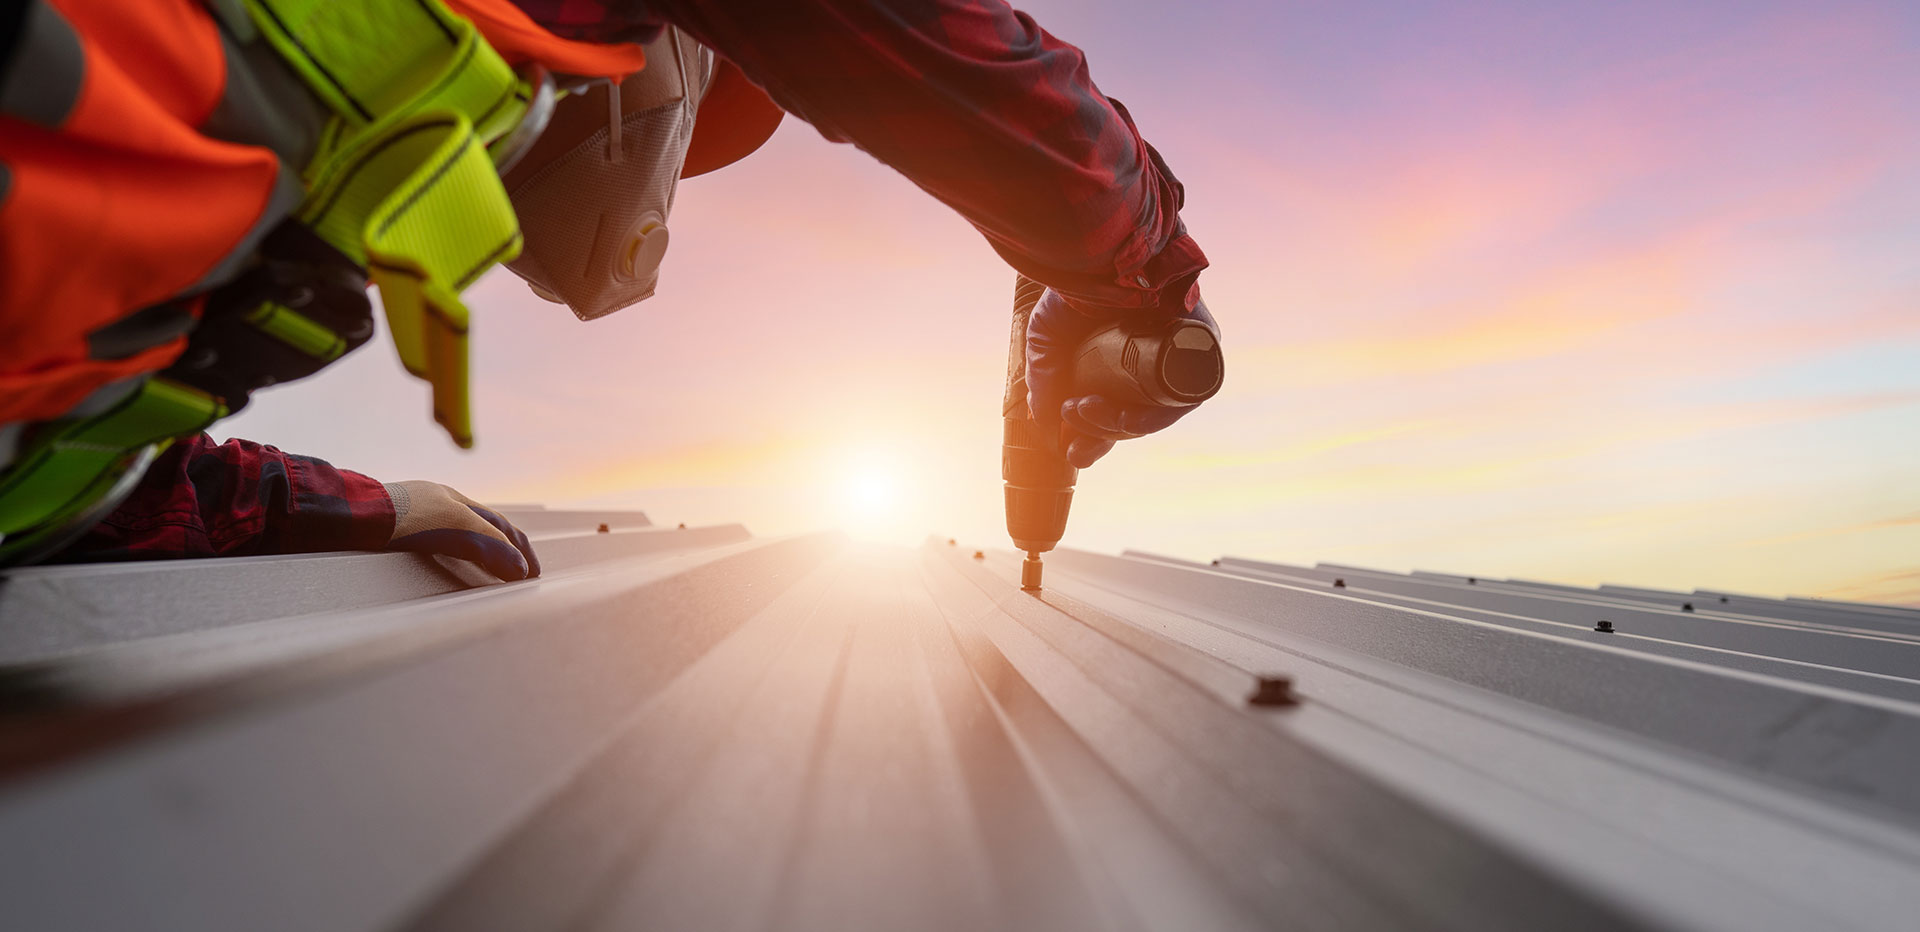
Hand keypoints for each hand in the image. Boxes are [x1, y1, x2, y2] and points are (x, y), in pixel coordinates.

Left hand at [384, 480, 541, 580]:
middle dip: (505, 550)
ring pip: (456, 537)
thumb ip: (492, 546)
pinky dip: (451, 559)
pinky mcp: (394, 536)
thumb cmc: (405, 517)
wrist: (354, 520)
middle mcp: (436, 505)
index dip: (521, 549)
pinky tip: (444, 568)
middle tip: (519, 574)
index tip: (533, 573)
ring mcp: (414, 519)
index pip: (500, 525)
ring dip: (479, 554)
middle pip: (480, 528)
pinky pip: (431, 548)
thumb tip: (520, 569)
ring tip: (489, 574)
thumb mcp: (458, 528)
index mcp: (456, 499)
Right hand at [1025, 287, 1220, 467]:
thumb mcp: (1047, 336)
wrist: (1102, 243)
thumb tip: (1046, 424)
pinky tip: (1122, 415)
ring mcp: (1181, 356)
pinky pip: (1185, 397)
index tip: (1072, 450)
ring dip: (1119, 427)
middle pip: (1137, 420)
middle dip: (1102, 434)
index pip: (1116, 413)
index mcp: (1123, 363)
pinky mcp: (1203, 345)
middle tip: (1072, 428)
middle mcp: (1154, 362)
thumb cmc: (1077, 281)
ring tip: (1081, 408)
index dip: (1095, 438)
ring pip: (1158, 414)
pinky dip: (1153, 415)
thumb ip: (1043, 379)